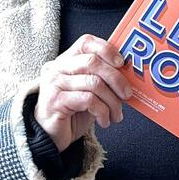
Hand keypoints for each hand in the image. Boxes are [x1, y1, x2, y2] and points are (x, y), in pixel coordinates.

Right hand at [34, 34, 133, 151]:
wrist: (50, 136)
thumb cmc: (72, 112)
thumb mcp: (88, 91)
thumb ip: (101, 79)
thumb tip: (128, 76)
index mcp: (65, 61)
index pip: (86, 42)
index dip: (106, 49)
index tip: (122, 63)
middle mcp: (57, 68)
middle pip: (93, 62)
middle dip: (116, 79)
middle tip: (127, 95)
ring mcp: (54, 84)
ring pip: (94, 83)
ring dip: (112, 101)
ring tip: (116, 115)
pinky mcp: (55, 101)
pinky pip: (88, 100)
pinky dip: (102, 111)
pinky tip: (104, 121)